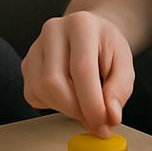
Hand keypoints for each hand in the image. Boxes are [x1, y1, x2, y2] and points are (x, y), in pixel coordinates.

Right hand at [21, 11, 133, 137]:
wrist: (91, 33)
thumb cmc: (107, 48)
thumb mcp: (125, 63)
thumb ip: (120, 89)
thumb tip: (110, 116)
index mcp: (81, 24)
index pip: (82, 70)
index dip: (92, 104)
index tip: (104, 125)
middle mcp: (53, 30)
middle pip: (53, 82)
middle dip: (75, 110)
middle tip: (95, 122)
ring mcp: (36, 45)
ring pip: (40, 90)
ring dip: (64, 109)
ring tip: (84, 104)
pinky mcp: (27, 63)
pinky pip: (32, 94)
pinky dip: (52, 104)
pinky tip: (68, 95)